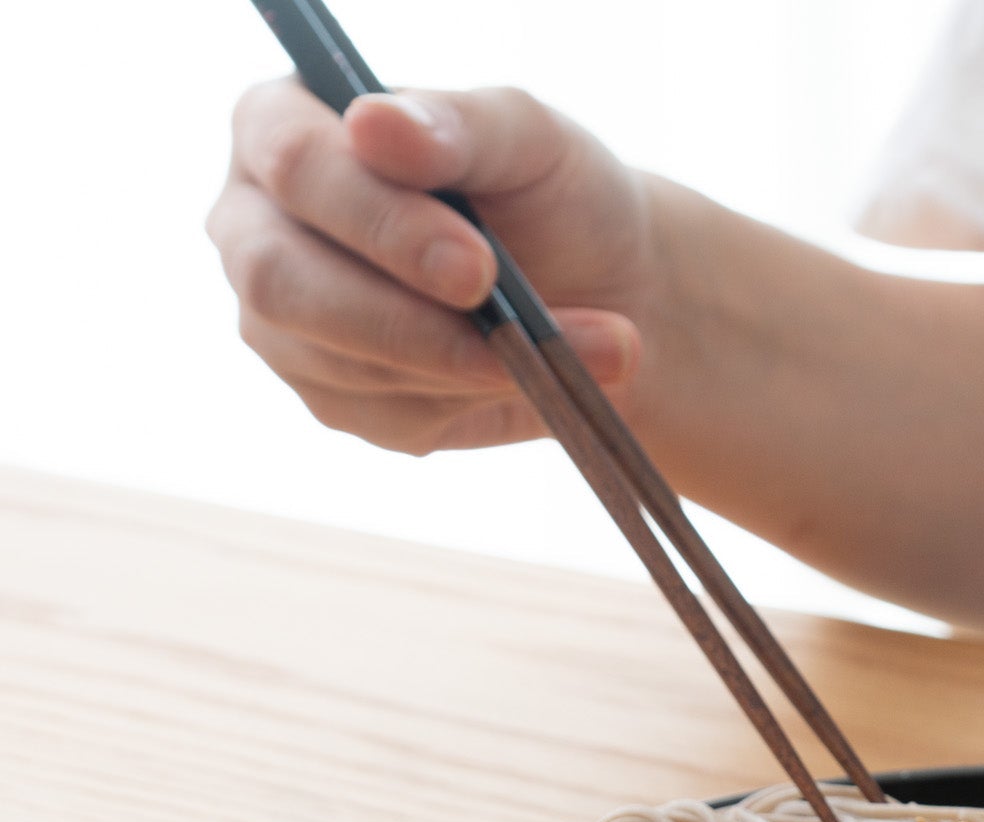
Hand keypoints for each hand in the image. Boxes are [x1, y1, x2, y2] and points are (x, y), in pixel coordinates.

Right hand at [207, 81, 653, 452]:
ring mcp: (290, 324)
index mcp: (280, 128)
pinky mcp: (339, 400)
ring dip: (469, 368)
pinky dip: (476, 403)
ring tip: (582, 353)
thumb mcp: (528, 138)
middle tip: (517, 333)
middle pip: (281, 282)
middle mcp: (259, 227)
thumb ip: (455, 124)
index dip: (382, 222)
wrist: (607, 293)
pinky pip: (392, 418)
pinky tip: (536, 380)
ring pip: (345, 365)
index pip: (295, 167)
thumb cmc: (553, 195)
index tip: (478, 267)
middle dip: (407, 319)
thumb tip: (372, 126)